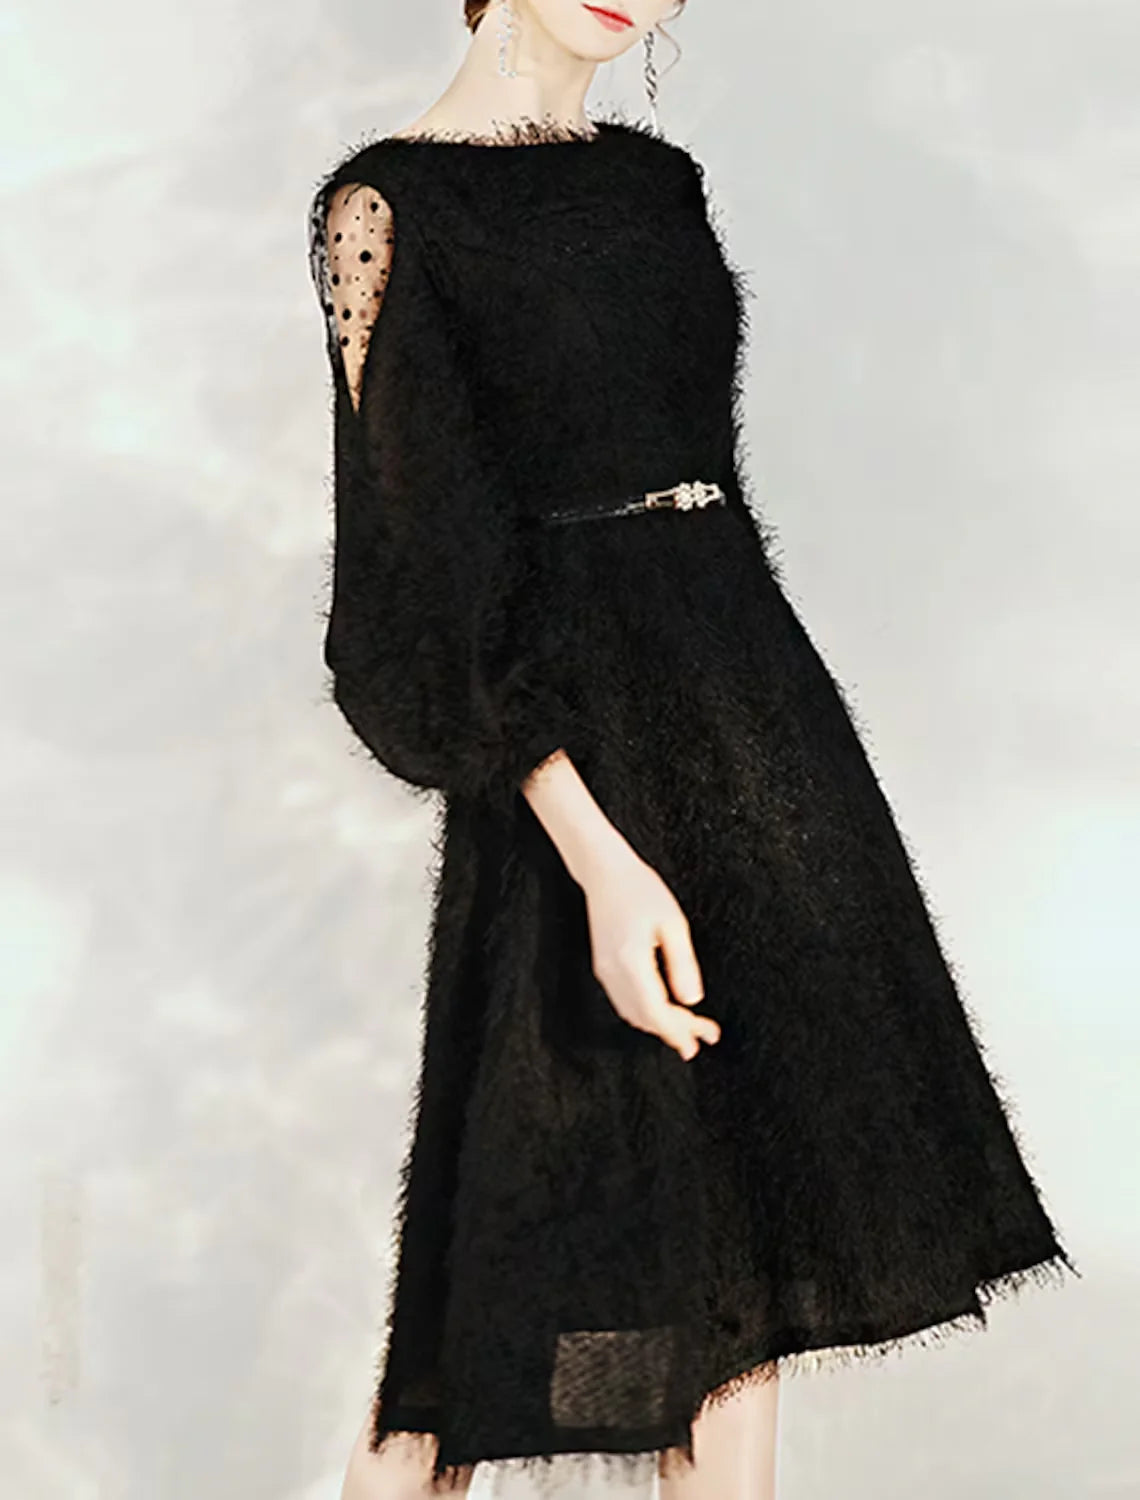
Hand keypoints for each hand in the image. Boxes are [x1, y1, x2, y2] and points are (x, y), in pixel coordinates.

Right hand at [579, 849, 720, 1061]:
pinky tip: (663, 1011)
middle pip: (645, 1018)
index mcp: (631, 962)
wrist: (604, 871)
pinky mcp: (603, 965)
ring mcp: (604, 970)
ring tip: (689, 1029)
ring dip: (660, 1025)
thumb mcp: (673, 923)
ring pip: (632, 1013)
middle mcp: (613, 972)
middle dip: (675, 1031)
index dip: (680, 1031)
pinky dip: (645, 1013)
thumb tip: (692, 1000)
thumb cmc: (640, 889)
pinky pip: (624, 1001)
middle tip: (704, 1037)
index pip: (656, 1012)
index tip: (702, 1039)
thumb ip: (682, 964)